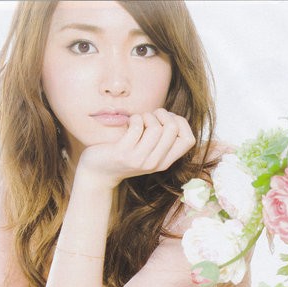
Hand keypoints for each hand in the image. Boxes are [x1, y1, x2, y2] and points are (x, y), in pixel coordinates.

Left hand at [76, 108, 195, 189]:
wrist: (98, 172)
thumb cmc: (124, 154)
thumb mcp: (147, 151)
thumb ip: (161, 140)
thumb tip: (171, 117)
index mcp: (165, 162)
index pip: (189, 140)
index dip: (181, 123)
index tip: (166, 121)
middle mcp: (156, 163)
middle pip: (172, 128)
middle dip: (162, 114)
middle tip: (150, 117)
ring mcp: (140, 160)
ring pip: (156, 127)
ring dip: (146, 116)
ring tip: (138, 121)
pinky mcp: (124, 154)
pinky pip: (137, 125)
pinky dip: (134, 119)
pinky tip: (128, 123)